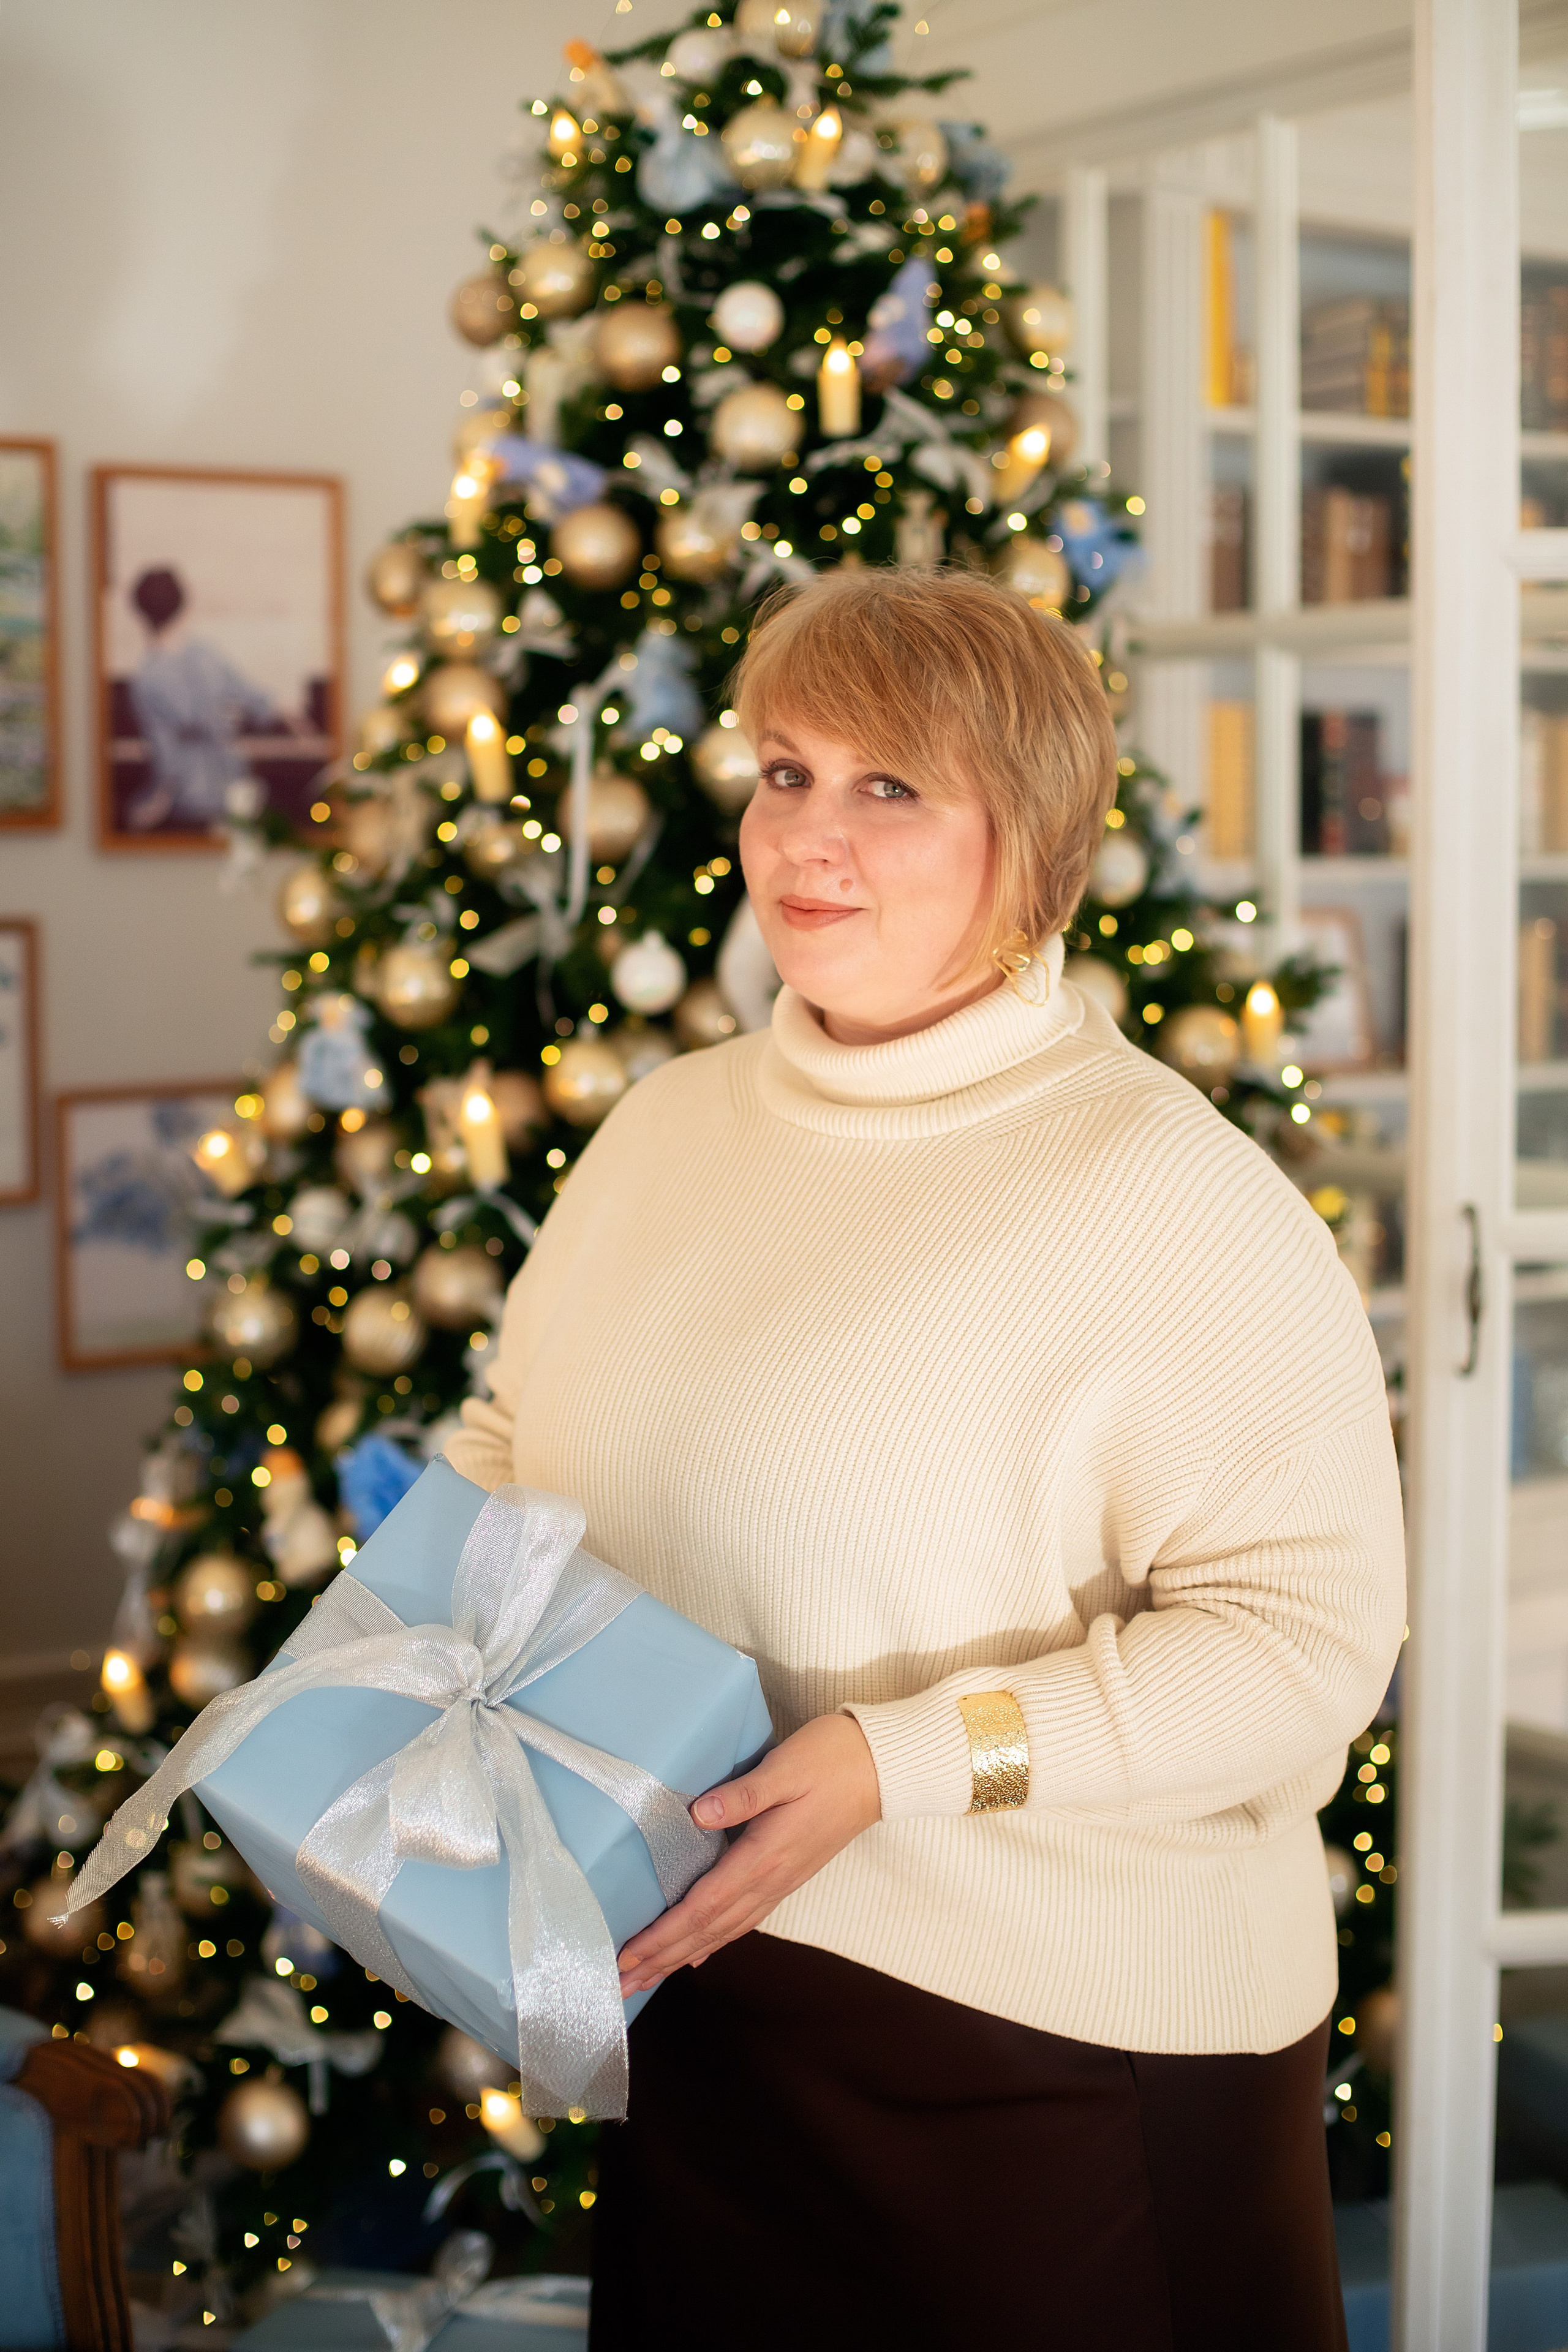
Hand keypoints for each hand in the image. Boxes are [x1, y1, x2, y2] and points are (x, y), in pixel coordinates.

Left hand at [617, 1713, 880, 1994]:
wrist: (880, 1769)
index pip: (703, 1908)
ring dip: (683, 1956)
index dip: (663, 1936)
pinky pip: (745, 1919)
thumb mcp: (784, 1768)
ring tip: (648, 1977)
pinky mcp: (787, 1874)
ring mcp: (781, 1881)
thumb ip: (742, 1795)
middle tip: (620, 1985)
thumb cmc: (830, 1760)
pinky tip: (699, 1953)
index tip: (627, 1957)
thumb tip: (699, 1814)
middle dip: (663, 1959)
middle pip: (708, 1930)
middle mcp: (771, 1880)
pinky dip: (716, 1940)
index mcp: (764, 1857)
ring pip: (725, 1930)